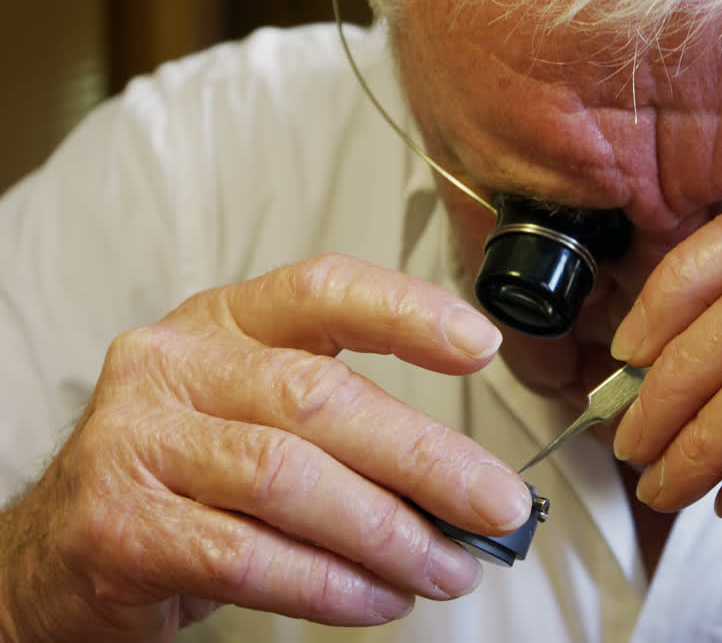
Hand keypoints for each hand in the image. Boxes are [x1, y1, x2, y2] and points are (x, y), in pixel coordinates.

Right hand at [0, 254, 530, 641]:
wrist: (56, 550)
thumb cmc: (185, 475)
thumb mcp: (255, 418)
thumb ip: (346, 431)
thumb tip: (465, 483)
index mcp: (226, 324)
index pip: (323, 290)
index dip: (406, 311)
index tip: (480, 345)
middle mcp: (178, 366)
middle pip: (321, 399)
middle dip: (427, 459)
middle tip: (496, 505)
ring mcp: (140, 442)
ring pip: (290, 479)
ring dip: (387, 534)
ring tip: (445, 568)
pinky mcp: (121, 525)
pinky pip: (247, 556)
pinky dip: (328, 585)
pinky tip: (376, 599)